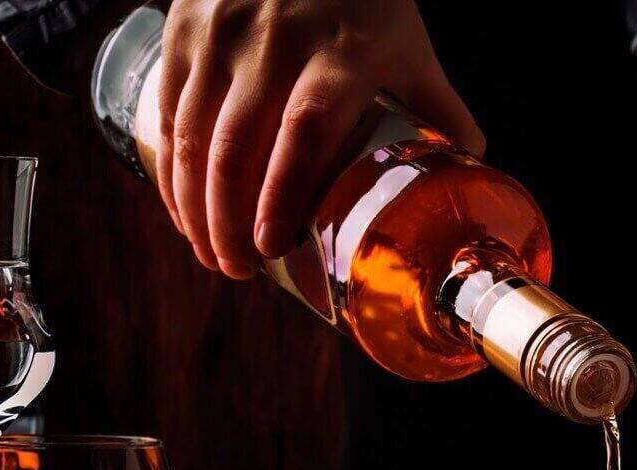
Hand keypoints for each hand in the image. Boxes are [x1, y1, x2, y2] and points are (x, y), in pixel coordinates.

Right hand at [157, 0, 483, 277]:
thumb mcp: (408, 48)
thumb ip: (438, 109)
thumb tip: (468, 170)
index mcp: (340, 55)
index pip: (306, 131)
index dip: (283, 194)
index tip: (273, 247)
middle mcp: (273, 45)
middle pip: (236, 147)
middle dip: (228, 223)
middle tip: (240, 269)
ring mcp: (221, 37)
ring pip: (192, 138)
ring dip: (194, 208)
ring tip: (212, 253)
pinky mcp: (184, 33)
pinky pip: (168, 115)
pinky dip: (172, 172)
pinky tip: (184, 210)